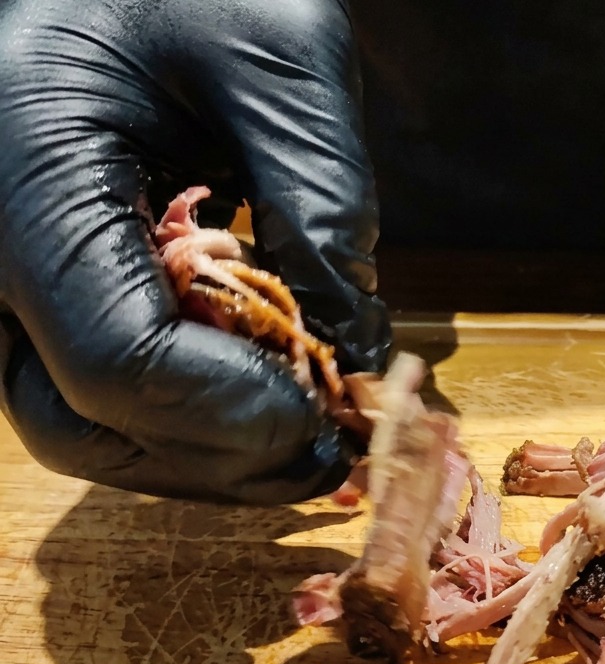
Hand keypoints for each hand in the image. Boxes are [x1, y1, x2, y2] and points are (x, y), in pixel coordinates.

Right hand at [0, 0, 389, 503]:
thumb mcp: (281, 54)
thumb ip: (322, 205)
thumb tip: (356, 350)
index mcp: (24, 163)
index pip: (117, 358)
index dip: (237, 411)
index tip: (334, 411)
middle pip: (85, 422)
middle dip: (222, 454)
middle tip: (327, 449)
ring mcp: (2, 275)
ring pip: (83, 428)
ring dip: (204, 455)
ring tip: (305, 436)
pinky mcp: (39, 288)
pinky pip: (93, 392)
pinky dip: (182, 421)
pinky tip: (259, 401)